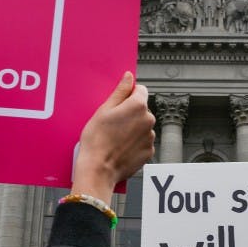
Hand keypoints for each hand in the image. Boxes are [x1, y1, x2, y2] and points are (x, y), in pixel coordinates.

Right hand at [71, 72, 154, 203]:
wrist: (98, 169)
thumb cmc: (97, 140)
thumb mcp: (104, 110)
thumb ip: (120, 91)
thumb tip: (129, 77)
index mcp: (138, 106)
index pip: (140, 90)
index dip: (128, 95)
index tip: (118, 105)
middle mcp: (149, 120)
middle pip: (142, 109)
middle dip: (130, 113)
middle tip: (113, 124)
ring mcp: (150, 137)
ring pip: (142, 126)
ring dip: (133, 129)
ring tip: (115, 138)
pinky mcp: (149, 152)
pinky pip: (143, 142)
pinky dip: (134, 143)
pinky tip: (121, 148)